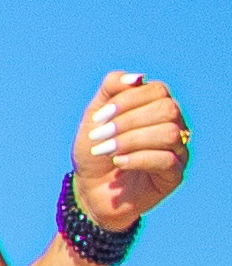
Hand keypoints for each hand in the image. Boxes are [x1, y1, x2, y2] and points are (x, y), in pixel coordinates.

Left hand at [70, 70, 187, 233]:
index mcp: (156, 107)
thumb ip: (112, 88)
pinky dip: (138, 158)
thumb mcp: (94, 114)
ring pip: (169, 133)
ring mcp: (177, 149)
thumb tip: (138, 77)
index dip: (127, 101)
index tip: (98, 118)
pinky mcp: (174, 174)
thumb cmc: (94, 147)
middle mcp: (173, 125)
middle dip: (127, 121)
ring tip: (106, 150)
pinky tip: (119, 163)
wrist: (89, 188)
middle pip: (167, 109)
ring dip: (131, 140)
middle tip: (100, 136)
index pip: (157, 90)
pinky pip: (167, 159)